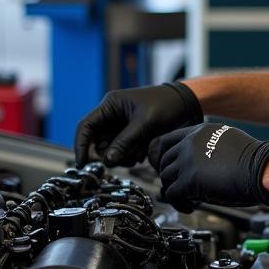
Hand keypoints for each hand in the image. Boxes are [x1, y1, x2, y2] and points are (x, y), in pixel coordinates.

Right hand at [74, 82, 202, 166]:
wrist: (188, 104)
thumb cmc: (167, 106)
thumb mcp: (145, 124)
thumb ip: (125, 142)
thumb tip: (107, 160)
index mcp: (111, 105)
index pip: (86, 126)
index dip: (81, 145)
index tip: (82, 163)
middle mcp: (113, 115)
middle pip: (98, 142)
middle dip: (109, 153)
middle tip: (127, 158)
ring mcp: (122, 126)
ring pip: (111, 149)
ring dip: (122, 156)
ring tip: (138, 154)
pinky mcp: (132, 134)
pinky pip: (123, 150)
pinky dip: (130, 155)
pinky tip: (143, 152)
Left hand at [149, 124, 268, 211]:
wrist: (261, 169)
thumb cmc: (254, 159)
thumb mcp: (228, 140)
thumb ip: (210, 145)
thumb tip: (203, 160)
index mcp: (200, 132)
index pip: (168, 140)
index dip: (166, 156)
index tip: (169, 167)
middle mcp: (190, 144)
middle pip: (164, 161)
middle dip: (170, 175)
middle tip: (178, 186)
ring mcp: (187, 161)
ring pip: (166, 178)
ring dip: (174, 190)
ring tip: (186, 199)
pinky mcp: (189, 180)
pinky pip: (172, 194)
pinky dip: (178, 203)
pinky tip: (189, 207)